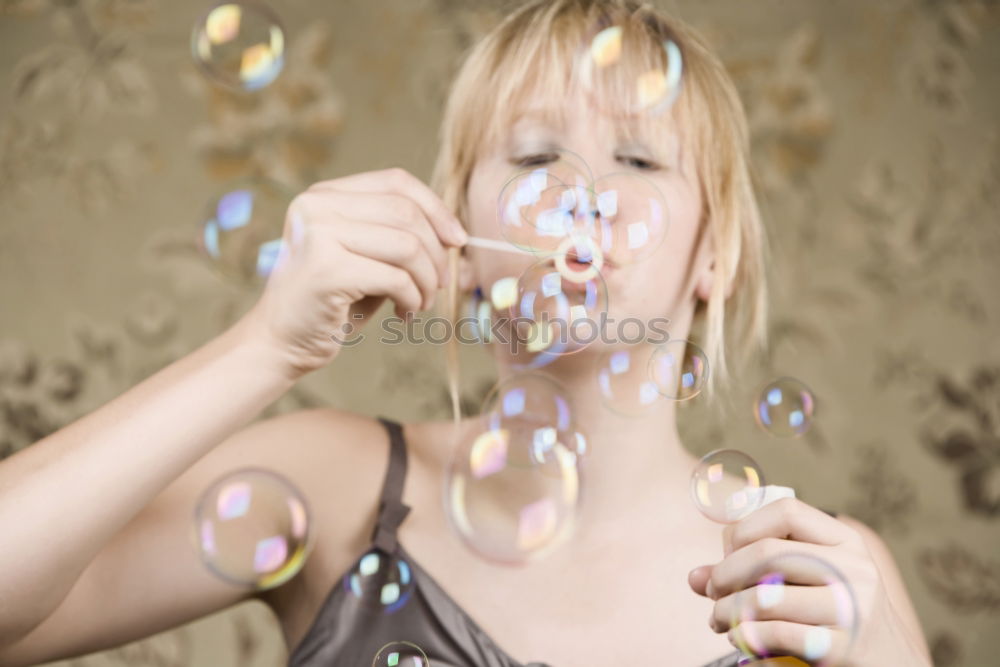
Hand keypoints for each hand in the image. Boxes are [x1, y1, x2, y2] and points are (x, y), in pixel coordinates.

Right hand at [239, 167, 466, 377]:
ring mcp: (318, 235)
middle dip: (436, 253)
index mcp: (325, 195)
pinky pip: (396, 278)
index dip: (436, 208)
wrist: (282, 342)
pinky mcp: (326, 270)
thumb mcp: (366, 255)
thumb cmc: (332, 301)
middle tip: (439, 284)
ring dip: (427, 281)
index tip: (457, 240)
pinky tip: (403, 313)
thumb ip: (398, 234)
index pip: (396, 182)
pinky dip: (411, 298)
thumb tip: (453, 233)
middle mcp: (317, 206)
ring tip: (421, 302)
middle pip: (406, 213)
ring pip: (407, 246)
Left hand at [688, 498, 931, 665]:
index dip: (745, 527)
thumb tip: (694, 576)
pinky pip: (775, 634)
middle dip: (724, 575)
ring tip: (719, 621)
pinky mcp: (844, 648)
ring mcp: (853, 609)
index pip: (786, 511)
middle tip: (712, 593)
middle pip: (767, 553)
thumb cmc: (836, 621)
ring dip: (726, 611)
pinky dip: (746, 638)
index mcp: (846, 543)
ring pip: (764, 597)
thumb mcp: (808, 586)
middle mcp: (854, 569)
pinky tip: (741, 642)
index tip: (726, 552)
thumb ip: (754, 575)